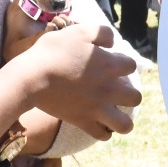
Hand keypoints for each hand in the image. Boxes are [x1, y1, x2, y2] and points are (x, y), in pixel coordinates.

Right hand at [23, 23, 139, 139]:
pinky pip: (102, 135)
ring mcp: (97, 108)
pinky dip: (103, 132)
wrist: (32, 77)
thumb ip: (101, 33)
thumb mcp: (79, 31)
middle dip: (130, 93)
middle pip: (135, 97)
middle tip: (118, 90)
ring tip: (116, 113)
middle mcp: (109, 89)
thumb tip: (112, 42)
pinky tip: (100, 124)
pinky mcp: (82, 121)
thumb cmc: (53, 51)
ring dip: (123, 120)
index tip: (110, 62)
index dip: (122, 63)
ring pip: (124, 124)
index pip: (131, 65)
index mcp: (110, 65)